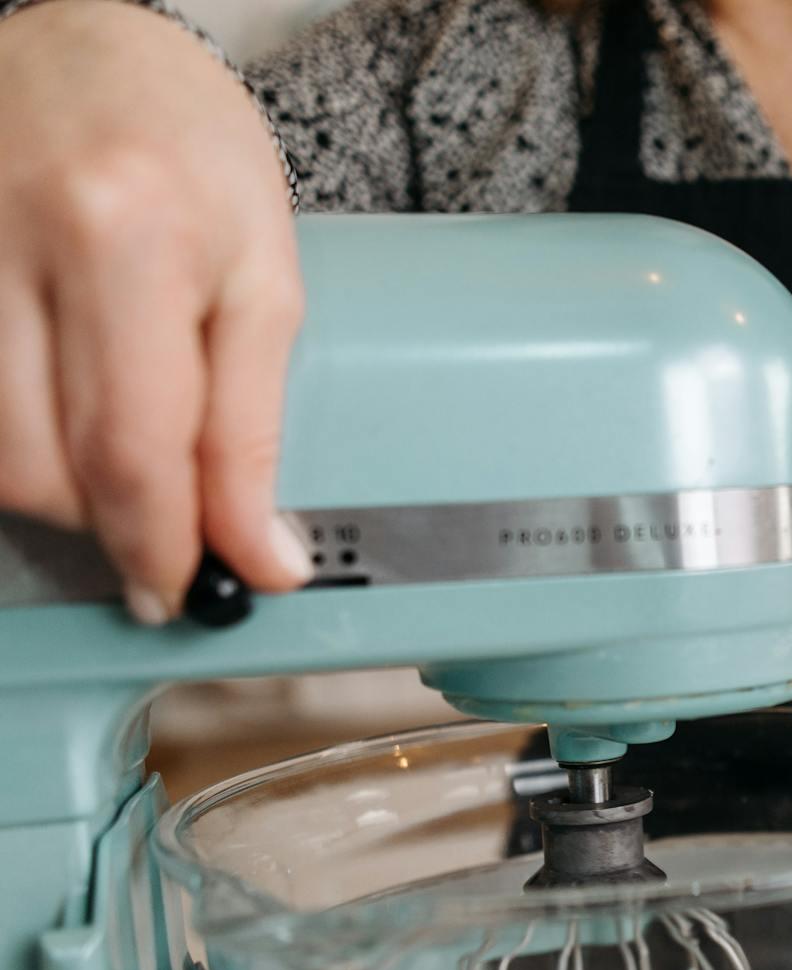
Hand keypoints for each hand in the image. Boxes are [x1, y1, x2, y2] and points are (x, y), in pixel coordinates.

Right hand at [0, 0, 310, 623]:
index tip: (188, 591)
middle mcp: (18, 249)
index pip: (136, 450)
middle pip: (48, 468)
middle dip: (115, 526)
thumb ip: (255, 427)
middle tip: (165, 534)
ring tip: (118, 460)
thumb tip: (263, 553)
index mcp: (127, 240)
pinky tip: (60, 422)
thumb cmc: (187, 145)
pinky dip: (16, 443)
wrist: (83, 44)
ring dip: (61, 491)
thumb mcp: (265, 277)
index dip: (163, 546)